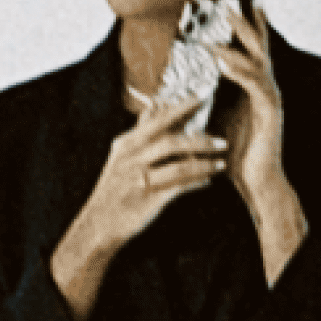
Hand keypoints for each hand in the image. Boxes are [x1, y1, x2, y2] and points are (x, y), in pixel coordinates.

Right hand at [52, 98, 226, 315]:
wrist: (98, 224)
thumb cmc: (115, 188)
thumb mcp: (122, 155)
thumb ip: (141, 130)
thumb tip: (155, 105)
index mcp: (127, 144)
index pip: (159, 120)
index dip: (182, 107)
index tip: (203, 96)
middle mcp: (132, 158)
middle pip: (172, 141)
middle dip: (201, 139)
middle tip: (222, 140)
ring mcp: (139, 178)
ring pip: (180, 165)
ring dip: (204, 163)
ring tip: (220, 162)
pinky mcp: (148, 198)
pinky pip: (180, 187)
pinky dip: (196, 182)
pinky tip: (207, 181)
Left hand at [210, 7, 292, 215]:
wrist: (253, 181)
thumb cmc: (231, 152)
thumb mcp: (210, 119)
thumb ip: (200, 99)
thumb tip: (173, 85)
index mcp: (250, 85)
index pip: (246, 48)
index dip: (241, 25)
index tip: (229, 1)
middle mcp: (262, 86)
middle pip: (256, 45)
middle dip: (245, 21)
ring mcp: (268, 97)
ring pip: (257, 59)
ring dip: (240, 40)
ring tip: (228, 21)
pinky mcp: (270, 112)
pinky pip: (256, 86)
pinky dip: (241, 71)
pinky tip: (226, 61)